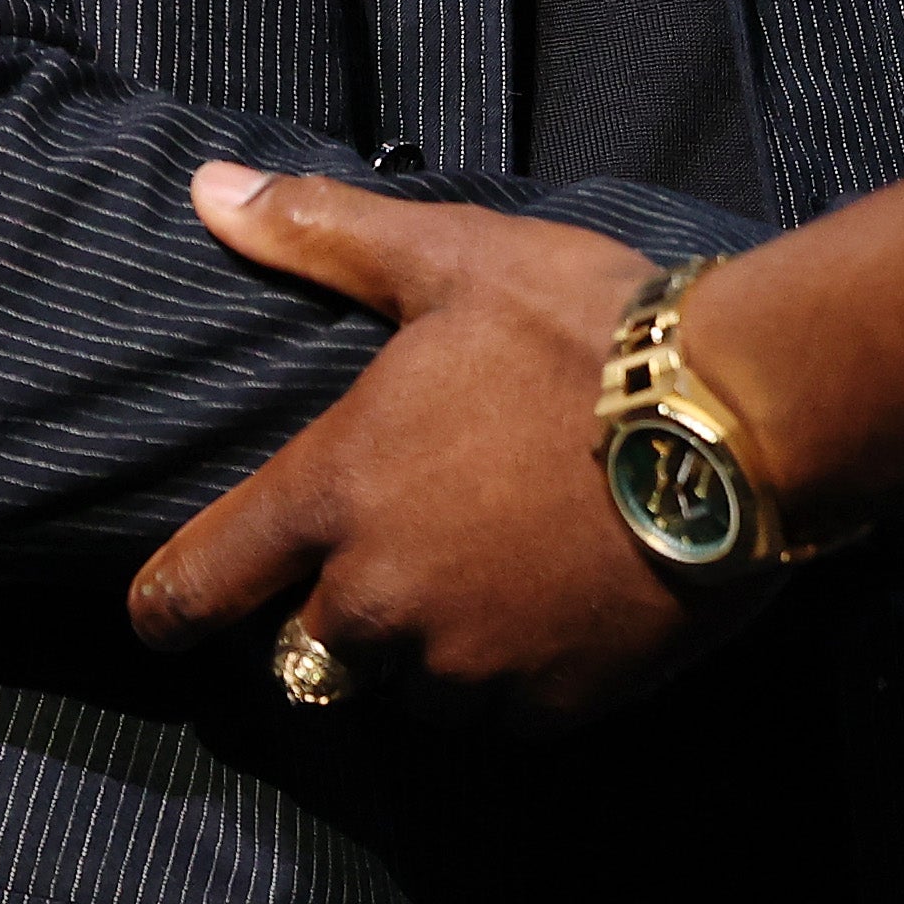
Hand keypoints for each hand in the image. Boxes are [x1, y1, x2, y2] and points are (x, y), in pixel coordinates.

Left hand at [127, 167, 680, 718]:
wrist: (744, 413)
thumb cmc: (588, 327)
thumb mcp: (454, 257)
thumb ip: (324, 234)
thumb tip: (209, 188)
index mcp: (339, 492)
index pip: (200, 585)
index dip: (166, 607)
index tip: (158, 618)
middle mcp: (383, 596)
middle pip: (311, 650)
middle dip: (345, 609)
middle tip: (414, 544)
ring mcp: (469, 659)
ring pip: (414, 688)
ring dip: (435, 649)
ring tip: (500, 572)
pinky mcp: (553, 700)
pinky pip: (506, 714)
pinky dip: (521, 675)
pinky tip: (561, 607)